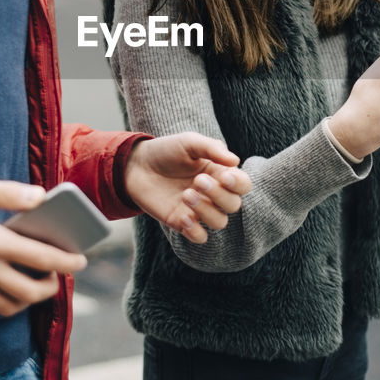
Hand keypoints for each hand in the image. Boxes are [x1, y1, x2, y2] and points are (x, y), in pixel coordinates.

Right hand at [0, 173, 88, 317]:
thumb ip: (8, 193)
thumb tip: (41, 197)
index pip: (42, 260)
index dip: (67, 263)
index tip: (81, 261)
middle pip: (30, 293)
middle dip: (51, 287)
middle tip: (55, 276)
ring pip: (8, 306)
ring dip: (25, 298)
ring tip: (29, 282)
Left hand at [123, 132, 251, 244]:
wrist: (136, 165)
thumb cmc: (166, 151)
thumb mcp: (189, 142)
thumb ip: (212, 148)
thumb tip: (235, 161)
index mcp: (219, 174)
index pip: (243, 185)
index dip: (238, 184)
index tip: (224, 176)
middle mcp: (213, 194)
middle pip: (233, 205)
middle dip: (218, 195)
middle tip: (197, 181)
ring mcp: (198, 210)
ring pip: (220, 222)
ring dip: (207, 210)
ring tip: (186, 195)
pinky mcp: (182, 222)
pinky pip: (200, 237)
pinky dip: (195, 231)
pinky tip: (183, 217)